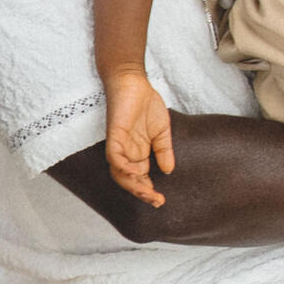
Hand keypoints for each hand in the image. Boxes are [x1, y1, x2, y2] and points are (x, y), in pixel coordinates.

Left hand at [103, 71, 174, 207]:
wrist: (133, 81)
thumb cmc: (145, 104)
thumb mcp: (161, 131)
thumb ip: (164, 150)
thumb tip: (169, 171)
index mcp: (137, 154)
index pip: (139, 179)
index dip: (148, 191)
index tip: (161, 201)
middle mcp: (126, 153)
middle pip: (128, 180)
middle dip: (141, 193)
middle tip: (156, 201)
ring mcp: (119, 144)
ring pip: (119, 173)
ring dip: (132, 185)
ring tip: (147, 193)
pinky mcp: (114, 134)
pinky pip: (114, 156)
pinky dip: (123, 166)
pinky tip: (135, 172)